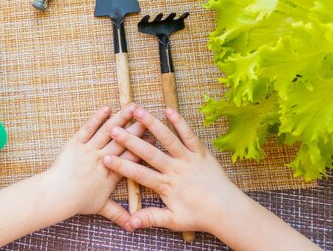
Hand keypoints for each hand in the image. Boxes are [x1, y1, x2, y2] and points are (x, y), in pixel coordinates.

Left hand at [43, 103, 147, 228]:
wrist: (56, 194)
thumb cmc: (77, 201)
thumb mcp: (101, 208)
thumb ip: (118, 214)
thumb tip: (132, 226)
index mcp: (112, 173)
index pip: (132, 157)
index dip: (145, 147)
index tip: (156, 137)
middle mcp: (103, 159)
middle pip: (124, 141)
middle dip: (138, 128)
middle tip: (149, 117)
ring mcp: (89, 149)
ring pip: (108, 131)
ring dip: (121, 118)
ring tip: (132, 107)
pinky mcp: (76, 142)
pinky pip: (89, 128)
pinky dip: (98, 118)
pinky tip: (107, 108)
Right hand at [102, 108, 241, 233]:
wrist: (227, 210)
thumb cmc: (199, 216)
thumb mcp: (173, 221)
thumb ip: (151, 218)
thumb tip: (130, 223)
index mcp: (166, 186)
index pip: (139, 174)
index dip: (121, 166)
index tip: (105, 158)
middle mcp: (176, 169)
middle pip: (149, 153)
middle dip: (130, 140)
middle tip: (115, 129)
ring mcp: (188, 159)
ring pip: (168, 138)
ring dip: (152, 124)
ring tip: (137, 111)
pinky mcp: (200, 152)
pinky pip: (189, 134)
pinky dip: (179, 122)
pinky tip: (168, 110)